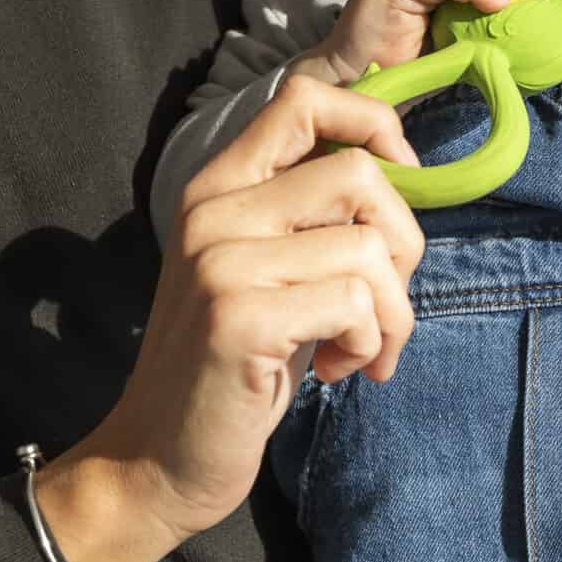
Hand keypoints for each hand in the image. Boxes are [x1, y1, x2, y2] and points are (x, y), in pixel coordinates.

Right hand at [34, 74, 425, 561]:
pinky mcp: (239, 317)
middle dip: (403, 248)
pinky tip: (336, 373)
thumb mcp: (269, 277)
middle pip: (359, 176)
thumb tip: (404, 177)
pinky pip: (356, 305)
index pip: (303, 99)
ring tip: (360, 352)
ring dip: (393, 315)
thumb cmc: (233, 372)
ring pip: (369, 250)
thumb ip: (313, 221)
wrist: (158, 461)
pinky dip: (370, 346)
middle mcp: (213, 211)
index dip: (375, 125)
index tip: (401, 188)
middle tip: (383, 307)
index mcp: (218, 189)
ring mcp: (221, 262)